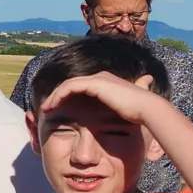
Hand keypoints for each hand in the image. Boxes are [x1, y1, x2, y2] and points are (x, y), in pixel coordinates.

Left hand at [36, 70, 162, 124]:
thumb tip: (121, 115)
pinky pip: (69, 87)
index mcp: (106, 83)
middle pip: (71, 84)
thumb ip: (115, 113)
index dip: (67, 97)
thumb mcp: (121, 113)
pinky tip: (51, 107)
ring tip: (45, 108)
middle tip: (46, 108)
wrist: (147, 109)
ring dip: (54, 96)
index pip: (80, 87)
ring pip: (67, 85)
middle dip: (57, 95)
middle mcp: (101, 77)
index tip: (57, 110)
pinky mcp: (95, 83)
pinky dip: (58, 96)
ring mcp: (98, 78)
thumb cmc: (137, 115)